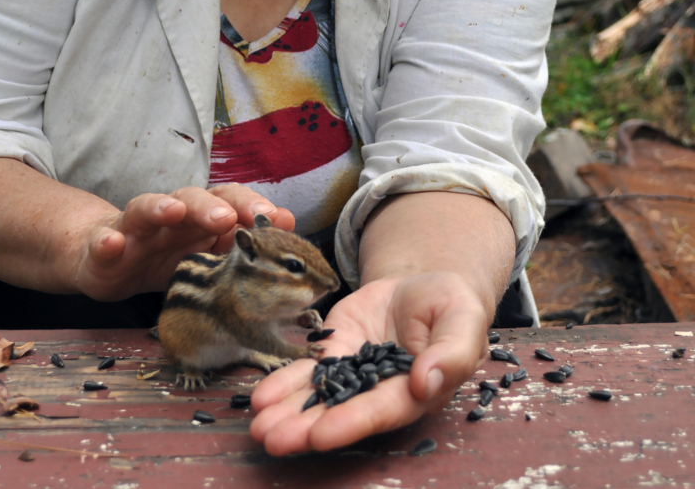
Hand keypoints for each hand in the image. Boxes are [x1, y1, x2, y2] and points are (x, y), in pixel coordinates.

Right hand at [72, 183, 295, 299]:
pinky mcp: (105, 246)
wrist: (108, 257)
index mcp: (200, 218)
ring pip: (146, 207)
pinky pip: (105, 240)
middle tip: (229, 217)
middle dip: (211, 205)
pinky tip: (113, 243)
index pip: (230, 201)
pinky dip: (108, 241)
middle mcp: (171, 215)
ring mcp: (136, 228)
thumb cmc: (164, 253)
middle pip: (192, 198)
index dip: (253, 206)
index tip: (278, 218)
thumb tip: (288, 228)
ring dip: (160, 206)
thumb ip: (241, 244)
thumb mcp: (206, 255)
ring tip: (172, 211)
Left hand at [250, 271, 488, 453]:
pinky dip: (285, 383)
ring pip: (319, 396)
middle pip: (342, 413)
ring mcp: (355, 372)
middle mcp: (381, 390)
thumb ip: (452, 352)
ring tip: (257, 427)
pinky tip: (261, 397)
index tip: (320, 434)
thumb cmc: (453, 304)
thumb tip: (426, 382)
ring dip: (288, 413)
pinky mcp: (337, 350)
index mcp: (417, 390)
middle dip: (306, 427)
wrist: (424, 284)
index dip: (352, 422)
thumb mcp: (464, 318)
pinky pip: (310, 370)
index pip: (382, 410)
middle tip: (272, 438)